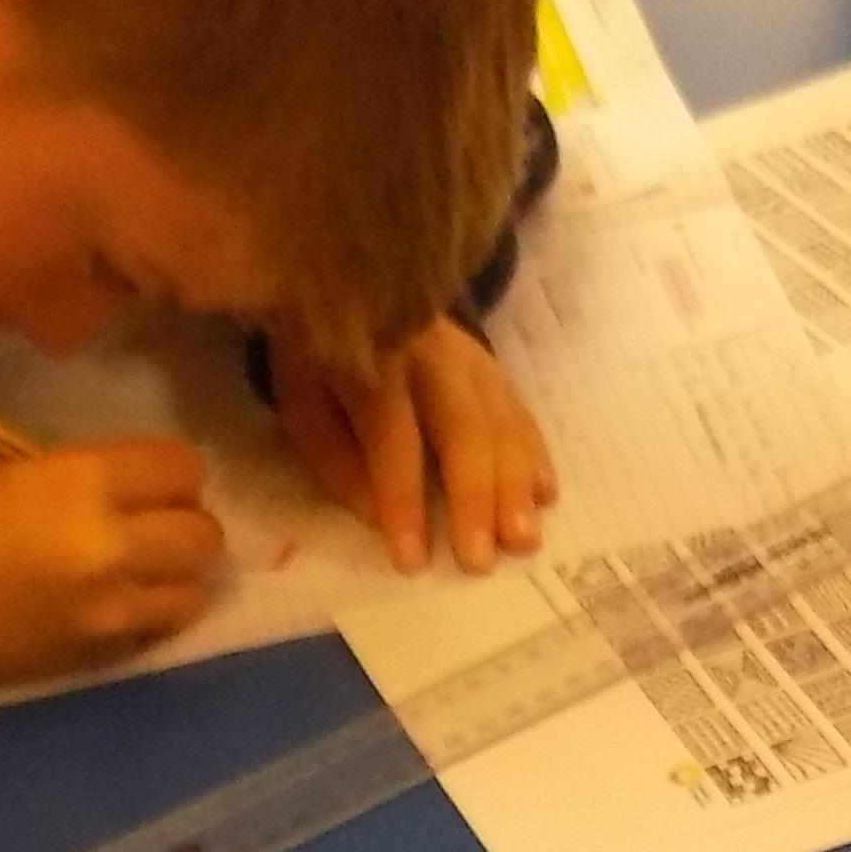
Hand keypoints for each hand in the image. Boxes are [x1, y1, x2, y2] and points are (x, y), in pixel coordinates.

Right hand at [0, 438, 221, 711]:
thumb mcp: (1, 471)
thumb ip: (74, 478)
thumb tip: (120, 489)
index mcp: (81, 483)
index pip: (181, 468)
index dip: (173, 471)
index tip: (152, 478)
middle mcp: (113, 548)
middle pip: (204, 534)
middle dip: (184, 523)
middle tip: (150, 523)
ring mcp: (112, 611)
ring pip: (195, 591)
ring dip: (176, 576)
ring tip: (140, 569)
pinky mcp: (100, 658)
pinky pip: (157, 631)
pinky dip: (150, 615)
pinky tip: (114, 604)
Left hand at [274, 320, 555, 575]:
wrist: (354, 290)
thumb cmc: (322, 367)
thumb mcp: (305, 408)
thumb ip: (337, 462)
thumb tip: (381, 518)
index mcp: (372, 361)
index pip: (392, 435)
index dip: (402, 498)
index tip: (412, 561)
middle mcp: (430, 352)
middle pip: (462, 428)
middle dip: (474, 498)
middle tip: (481, 561)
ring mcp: (470, 356)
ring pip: (501, 421)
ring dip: (515, 485)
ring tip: (523, 540)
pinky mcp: (493, 365)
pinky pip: (521, 411)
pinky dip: (535, 454)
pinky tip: (545, 494)